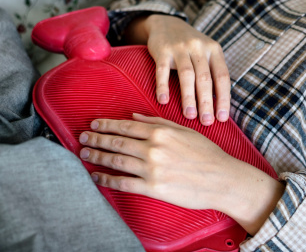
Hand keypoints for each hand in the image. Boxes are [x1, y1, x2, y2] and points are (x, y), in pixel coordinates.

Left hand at [79, 113, 284, 234]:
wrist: (223, 179)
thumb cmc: (207, 154)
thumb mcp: (184, 130)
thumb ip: (158, 122)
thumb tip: (134, 117)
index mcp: (161, 132)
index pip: (126, 127)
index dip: (107, 125)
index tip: (94, 125)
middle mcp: (153, 148)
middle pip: (117, 142)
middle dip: (96, 139)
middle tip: (83, 138)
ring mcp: (152, 169)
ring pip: (116, 161)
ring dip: (97, 157)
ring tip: (84, 154)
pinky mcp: (153, 188)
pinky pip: (123, 183)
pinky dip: (107, 180)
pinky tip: (97, 177)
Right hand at [124, 15, 230, 125]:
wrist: (166, 23)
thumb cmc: (190, 46)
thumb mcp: (206, 53)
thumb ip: (213, 73)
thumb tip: (219, 106)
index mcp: (214, 50)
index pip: (222, 77)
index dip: (223, 98)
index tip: (222, 118)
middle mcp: (199, 48)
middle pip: (205, 78)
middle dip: (206, 102)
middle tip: (206, 122)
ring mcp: (180, 48)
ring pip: (187, 75)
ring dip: (188, 97)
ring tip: (190, 115)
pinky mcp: (162, 51)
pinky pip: (162, 71)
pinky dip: (163, 87)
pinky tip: (163, 101)